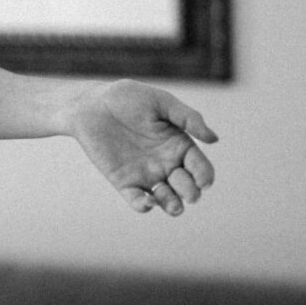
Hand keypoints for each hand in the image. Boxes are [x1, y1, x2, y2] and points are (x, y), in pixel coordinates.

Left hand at [69, 79, 217, 216]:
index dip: (205, 177)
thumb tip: (214, 139)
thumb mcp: (160, 102)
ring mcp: (146, 174)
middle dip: (191, 193)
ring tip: (172, 205)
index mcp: (179, 145)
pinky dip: (143, 206)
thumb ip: (187, 118)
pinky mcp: (124, 182)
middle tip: (189, 193)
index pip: (200, 167)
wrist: (91, 104)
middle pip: (187, 187)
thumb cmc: (127, 98)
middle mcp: (166, 163)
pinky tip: (146, 201)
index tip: (203, 181)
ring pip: (166, 199)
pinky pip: (137, 200)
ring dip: (172, 206)